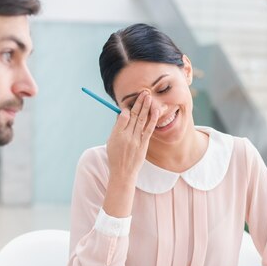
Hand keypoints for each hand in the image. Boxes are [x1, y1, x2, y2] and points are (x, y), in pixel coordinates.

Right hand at [102, 91, 159, 217]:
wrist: (123, 173)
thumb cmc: (115, 157)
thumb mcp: (111, 142)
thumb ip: (116, 128)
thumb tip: (122, 114)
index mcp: (116, 134)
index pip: (122, 117)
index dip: (126, 109)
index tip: (129, 104)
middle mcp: (126, 136)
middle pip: (133, 116)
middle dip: (138, 103)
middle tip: (143, 92)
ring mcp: (136, 140)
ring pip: (141, 120)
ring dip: (145, 107)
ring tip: (148, 96)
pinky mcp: (144, 144)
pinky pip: (149, 129)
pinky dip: (152, 119)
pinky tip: (155, 111)